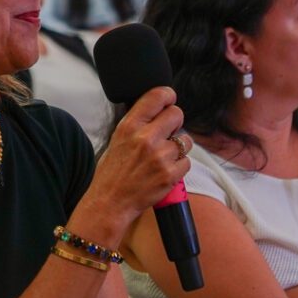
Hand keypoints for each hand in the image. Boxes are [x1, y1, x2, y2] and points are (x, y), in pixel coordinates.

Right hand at [77, 87, 189, 240]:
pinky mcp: (170, 174)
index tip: (170, 99)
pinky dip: (179, 166)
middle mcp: (146, 138)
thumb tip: (157, 109)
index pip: (157, 96)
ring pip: (186, 140)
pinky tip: (165, 171)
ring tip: (163, 157)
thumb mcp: (117, 139)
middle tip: (167, 133)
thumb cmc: (112, 172)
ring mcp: (160, 157)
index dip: (168, 95)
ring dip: (179, 147)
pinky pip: (187, 162)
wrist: (110, 202)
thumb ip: (137, 123)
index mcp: (130, 126)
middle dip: (175, 122)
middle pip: (177, 114)